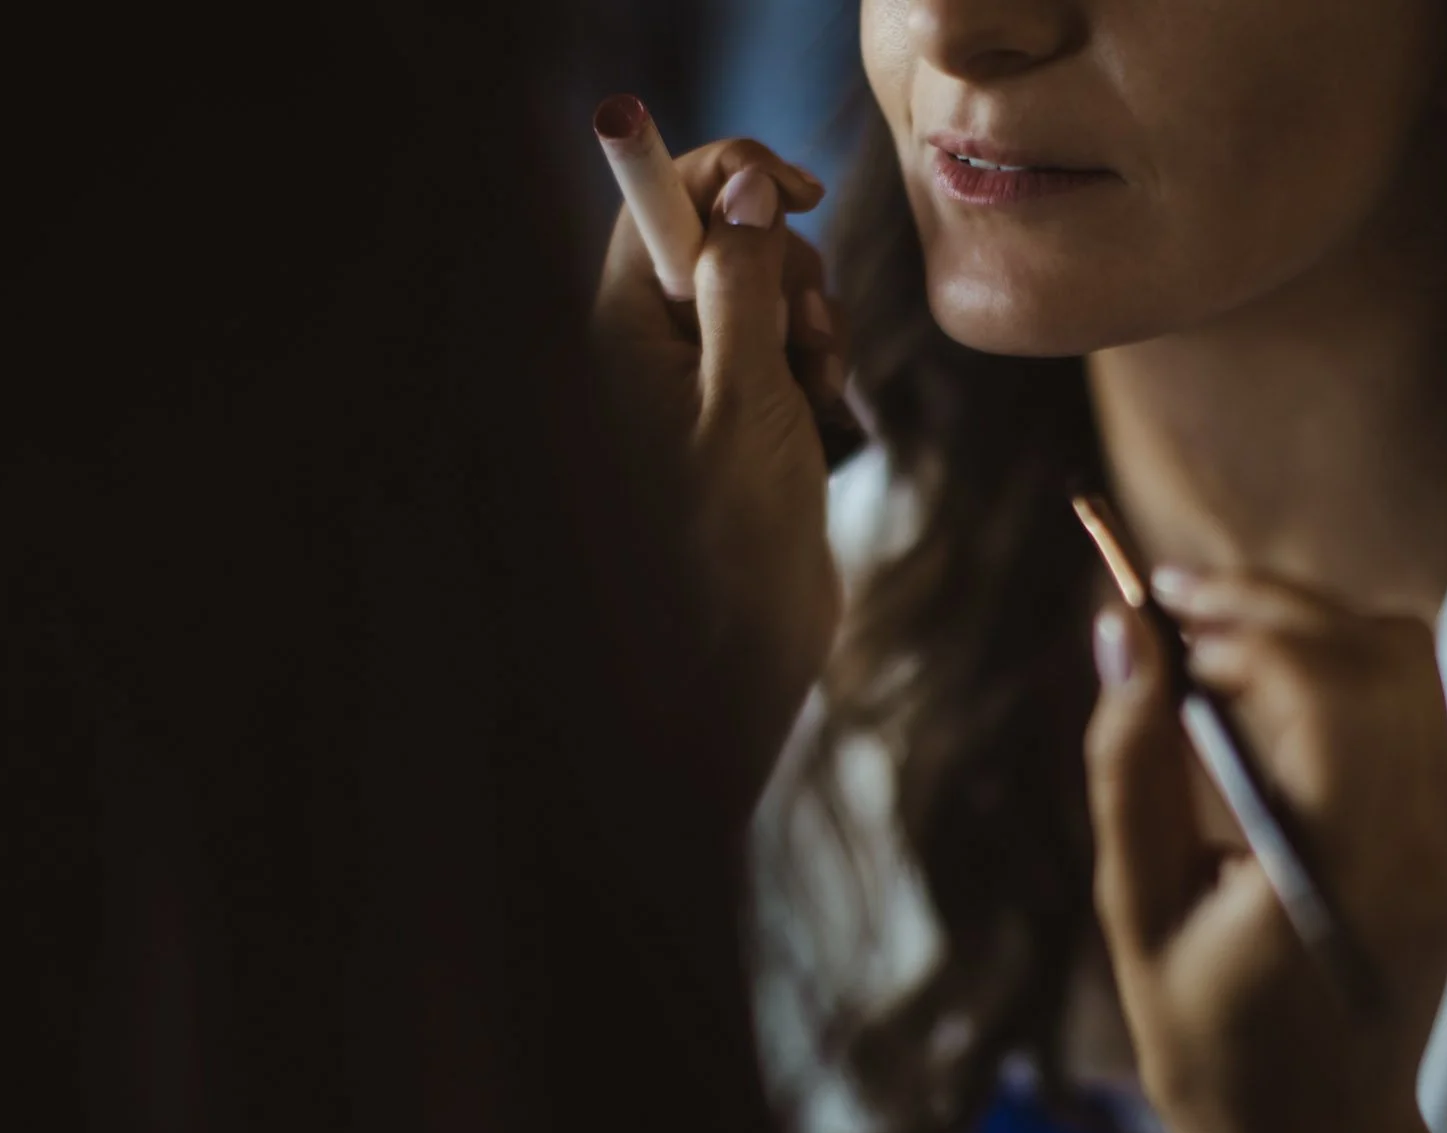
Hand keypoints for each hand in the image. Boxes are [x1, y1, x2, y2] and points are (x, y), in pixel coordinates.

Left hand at [589, 139, 849, 802]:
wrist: (747, 643)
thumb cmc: (733, 537)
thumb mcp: (746, 400)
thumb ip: (743, 288)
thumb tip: (744, 193)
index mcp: (622, 335)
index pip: (657, 206)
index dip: (726, 175)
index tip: (797, 186)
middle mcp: (648, 347)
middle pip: (719, 238)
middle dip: (784, 264)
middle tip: (809, 327)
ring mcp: (692, 379)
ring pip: (761, 289)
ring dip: (807, 316)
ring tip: (819, 381)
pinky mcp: (734, 410)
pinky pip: (779, 341)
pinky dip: (812, 357)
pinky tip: (823, 403)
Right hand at [1086, 570, 1446, 1132]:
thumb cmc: (1210, 1047)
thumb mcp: (1138, 913)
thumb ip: (1130, 768)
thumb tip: (1120, 632)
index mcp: (1347, 862)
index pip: (1323, 681)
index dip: (1238, 621)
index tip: (1154, 607)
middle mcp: (1425, 835)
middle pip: (1379, 649)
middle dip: (1270, 604)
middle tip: (1169, 603)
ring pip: (1404, 664)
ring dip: (1305, 627)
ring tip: (1206, 637)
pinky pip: (1406, 708)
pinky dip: (1331, 669)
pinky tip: (1254, 689)